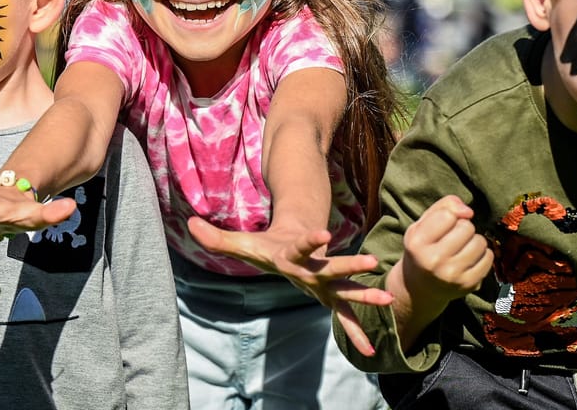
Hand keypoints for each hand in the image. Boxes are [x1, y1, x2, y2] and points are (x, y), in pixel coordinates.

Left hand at [188, 216, 393, 355]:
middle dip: (351, 264)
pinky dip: (356, 333)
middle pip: (333, 266)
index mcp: (292, 254)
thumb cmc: (267, 244)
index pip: (301, 245)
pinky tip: (370, 353)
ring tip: (387, 301)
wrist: (301, 236)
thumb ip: (215, 237)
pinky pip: (344, 316)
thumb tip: (189, 224)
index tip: (323, 231)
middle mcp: (313, 267)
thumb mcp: (240, 242)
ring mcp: (325, 281)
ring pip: (347, 288)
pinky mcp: (329, 295)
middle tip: (372, 261)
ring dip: (365, 295)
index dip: (309, 239)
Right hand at [394, 195, 492, 305]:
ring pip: (480, 242)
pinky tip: (470, 259)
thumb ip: (444, 206)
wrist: (418, 288)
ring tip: (462, 248)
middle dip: (463, 228)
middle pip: (466, 227)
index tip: (443, 226)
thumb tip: (468, 212)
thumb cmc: (423, 249)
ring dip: (474, 241)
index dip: (449, 216)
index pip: (447, 215)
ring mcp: (452, 275)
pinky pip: (488, 258)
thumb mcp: (422, 224)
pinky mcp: (468, 285)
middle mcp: (433, 261)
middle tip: (453, 239)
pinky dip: (482, 255)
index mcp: (417, 243)